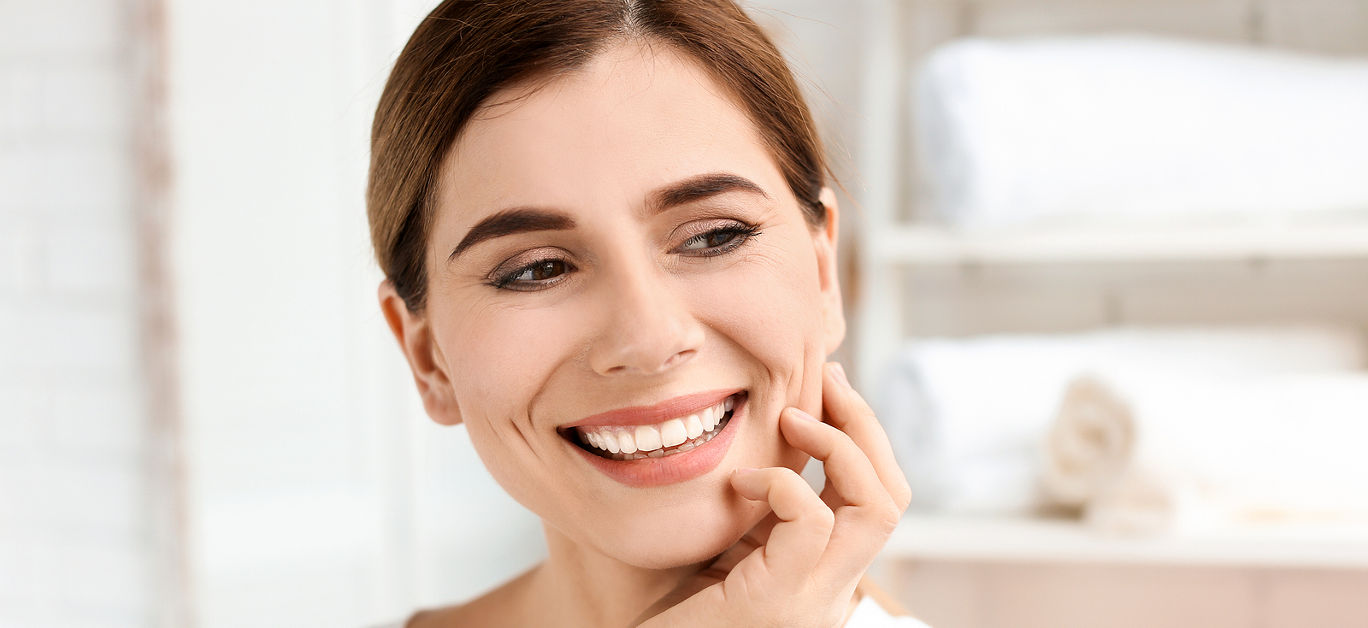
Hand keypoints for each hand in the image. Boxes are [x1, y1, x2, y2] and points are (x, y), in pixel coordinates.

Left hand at [633, 363, 911, 627]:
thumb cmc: (674, 608)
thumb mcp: (732, 543)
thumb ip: (763, 506)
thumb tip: (777, 429)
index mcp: (828, 573)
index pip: (883, 497)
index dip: (866, 436)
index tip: (827, 389)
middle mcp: (833, 590)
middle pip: (893, 495)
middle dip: (864, 425)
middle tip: (825, 381)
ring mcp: (811, 600)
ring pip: (876, 507)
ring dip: (838, 444)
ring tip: (791, 419)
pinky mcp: (774, 602)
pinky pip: (809, 522)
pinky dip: (781, 483)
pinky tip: (741, 481)